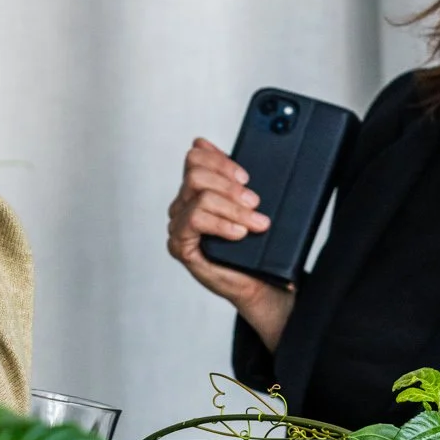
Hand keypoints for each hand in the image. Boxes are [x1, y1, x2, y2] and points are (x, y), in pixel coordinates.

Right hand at [166, 138, 295, 349]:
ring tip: (256, 222)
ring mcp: (179, 224)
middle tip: (255, 201)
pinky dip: (221, 224)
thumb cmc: (256, 245)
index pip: (196, 157)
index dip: (222, 160)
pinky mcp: (180, 245)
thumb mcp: (251, 205)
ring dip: (234, 208)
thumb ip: (239, 180)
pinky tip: (239, 233)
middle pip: (196, 172)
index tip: (246, 176)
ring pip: (200, 196)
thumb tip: (238, 156)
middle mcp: (183, 204)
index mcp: (198, 189)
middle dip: (230, 185)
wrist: (260, 283)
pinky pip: (195, 220)